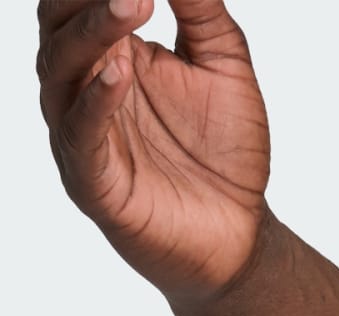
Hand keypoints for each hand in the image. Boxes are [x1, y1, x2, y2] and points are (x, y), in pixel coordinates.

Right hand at [38, 0, 269, 307]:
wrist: (244, 236)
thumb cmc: (228, 152)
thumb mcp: (224, 68)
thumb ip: (202, 11)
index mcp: (110, 52)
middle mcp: (84, 85)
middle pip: (60, 23)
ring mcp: (83, 132)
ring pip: (62, 69)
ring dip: (94, 32)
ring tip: (132, 3)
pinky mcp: (92, 181)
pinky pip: (81, 133)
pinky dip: (96, 99)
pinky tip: (120, 72)